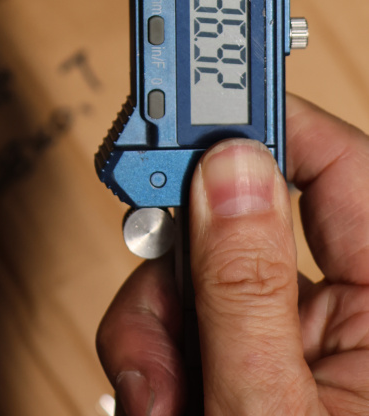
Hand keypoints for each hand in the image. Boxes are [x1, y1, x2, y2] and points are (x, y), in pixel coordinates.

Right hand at [97, 94, 368, 414]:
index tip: (192, 108)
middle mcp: (348, 314)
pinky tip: (161, 402)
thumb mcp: (266, 404)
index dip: (265, 124)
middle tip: (147, 268)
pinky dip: (157, 351)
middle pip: (242, 217)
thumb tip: (227, 170)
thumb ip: (245, 285)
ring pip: (199, 267)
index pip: (338, 165)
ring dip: (154, 322)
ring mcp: (297, 339)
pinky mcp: (255, 363)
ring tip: (157, 395)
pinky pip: (188, 316)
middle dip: (177, 255)